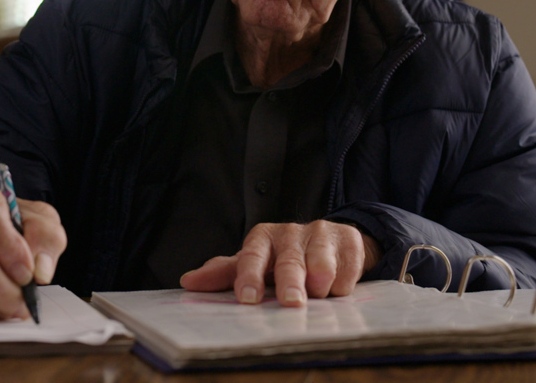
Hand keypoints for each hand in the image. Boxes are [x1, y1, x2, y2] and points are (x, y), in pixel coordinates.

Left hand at [179, 221, 380, 306]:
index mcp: (262, 238)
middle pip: (289, 261)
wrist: (329, 242)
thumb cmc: (282, 257)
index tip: (246, 298)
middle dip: (290, 282)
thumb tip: (188, 282)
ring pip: (321, 263)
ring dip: (321, 281)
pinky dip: (343, 281)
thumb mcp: (254, 263)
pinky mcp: (348, 240)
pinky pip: (348, 266)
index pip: (251, 256)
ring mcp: (320, 234)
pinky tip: (339, 287)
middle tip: (292, 303)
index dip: (249, 276)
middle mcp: (290, 233)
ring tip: (320, 293)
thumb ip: (224, 274)